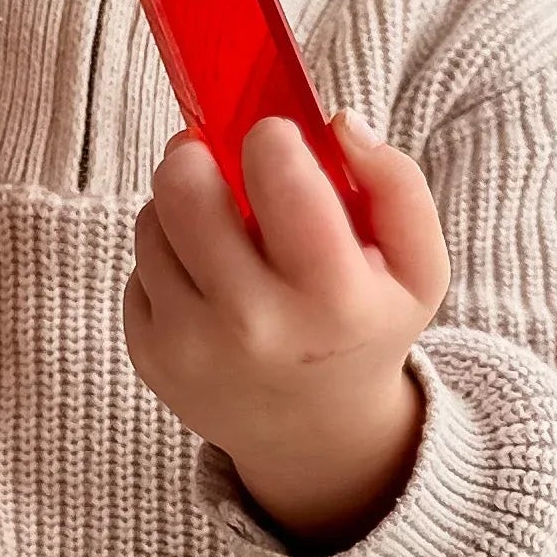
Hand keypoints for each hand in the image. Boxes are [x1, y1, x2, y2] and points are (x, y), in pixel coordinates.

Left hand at [125, 115, 447, 551]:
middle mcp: (253, 325)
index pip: (279, 177)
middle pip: (185, 187)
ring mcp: (191, 346)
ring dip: (181, 204)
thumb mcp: (417, 267)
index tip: (273, 140)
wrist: (315, 434)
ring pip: (152, 221)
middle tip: (217, 157)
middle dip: (198, 153)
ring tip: (222, 227)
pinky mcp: (148, 356)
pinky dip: (167, 256)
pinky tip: (207, 277)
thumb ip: (396, 183)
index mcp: (332, 296)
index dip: (269, 136)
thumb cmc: (366, 329)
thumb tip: (338, 122)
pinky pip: (139, 265)